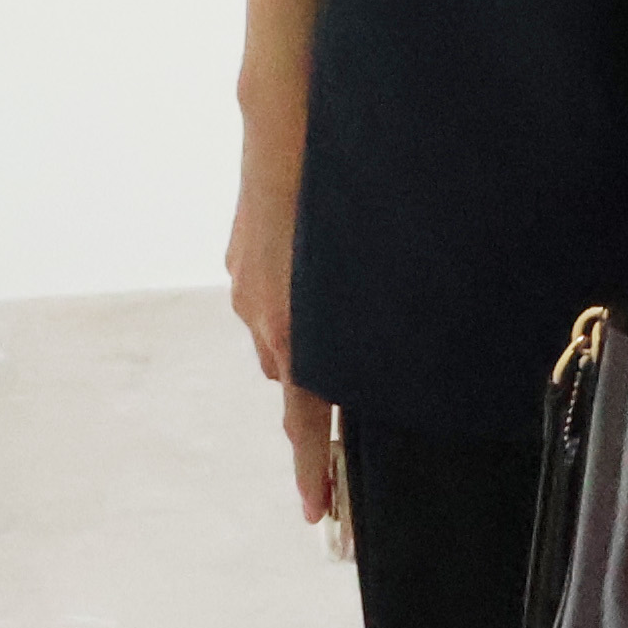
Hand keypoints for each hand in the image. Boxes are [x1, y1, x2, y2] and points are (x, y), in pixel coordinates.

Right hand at [224, 105, 337, 531]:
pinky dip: (300, 316)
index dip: (316, 466)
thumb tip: (382, 357)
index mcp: (295, 322)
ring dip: (316, 358)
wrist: (285, 112)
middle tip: (343, 464)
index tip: (319, 515)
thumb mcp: (368, 253)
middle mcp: (263, 312)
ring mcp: (248, 285)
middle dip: (321, 420)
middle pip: (297, 385)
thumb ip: (368, 313)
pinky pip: (275, 304)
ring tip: (349, 374)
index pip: (307, 415)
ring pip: (286, 342)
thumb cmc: (344, 174)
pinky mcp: (245, 259)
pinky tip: (328, 298)